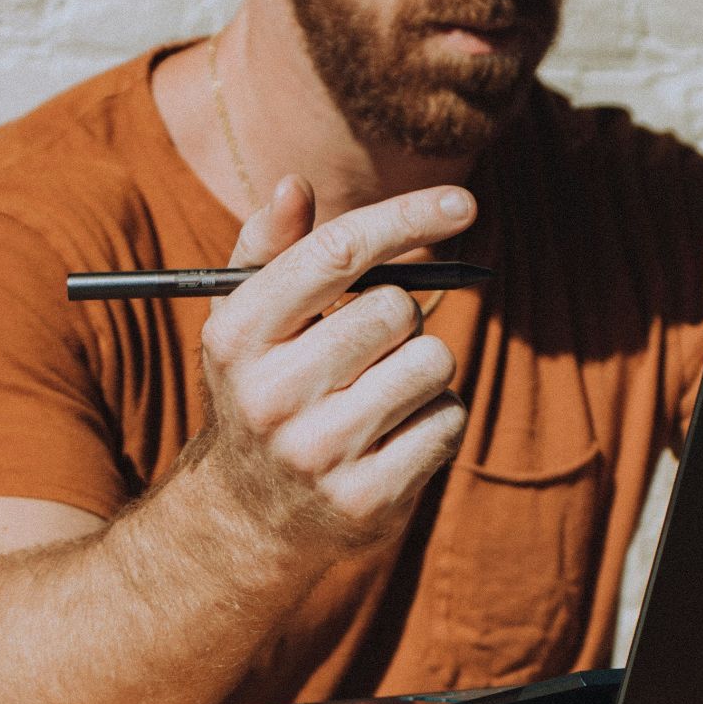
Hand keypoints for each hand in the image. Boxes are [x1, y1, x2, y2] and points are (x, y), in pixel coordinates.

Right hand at [191, 175, 475, 547]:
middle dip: (399, 320)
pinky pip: (449, 420)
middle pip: (396, 308)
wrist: (249, 518)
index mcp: (238, 334)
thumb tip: (294, 185)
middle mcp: (270, 394)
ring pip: (433, 362)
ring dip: (423, 370)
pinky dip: (437, 419)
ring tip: (378, 396)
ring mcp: (318, 452)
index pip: (336, 252)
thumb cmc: (265, 389)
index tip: (464, 202)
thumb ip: (271, 248)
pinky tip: (393, 436)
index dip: (408, 218)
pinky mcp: (366, 497)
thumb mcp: (249, 321)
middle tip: (369, 350)